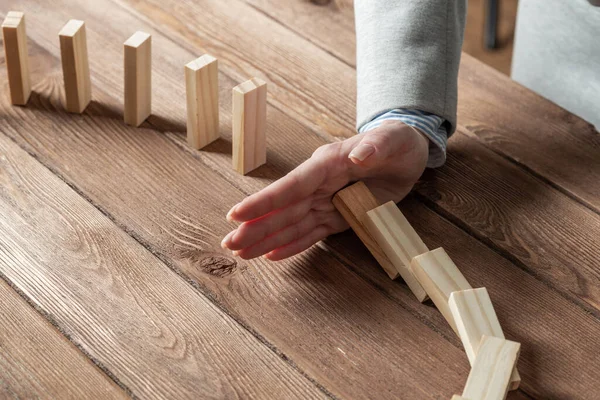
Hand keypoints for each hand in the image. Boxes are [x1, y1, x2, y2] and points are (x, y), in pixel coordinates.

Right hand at [221, 121, 428, 259]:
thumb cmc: (398, 142)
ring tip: (242, 253)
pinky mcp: (337, 217)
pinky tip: (272, 255)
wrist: (408, 154)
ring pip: (292, 224)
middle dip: (256, 227)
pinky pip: (312, 234)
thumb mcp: (394, 140)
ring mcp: (326, 202)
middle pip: (284, 209)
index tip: (238, 214)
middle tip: (230, 244)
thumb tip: (358, 155)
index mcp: (327, 164)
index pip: (292, 185)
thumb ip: (376, 146)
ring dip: (267, 239)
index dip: (265, 201)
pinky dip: (293, 245)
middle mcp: (320, 184)